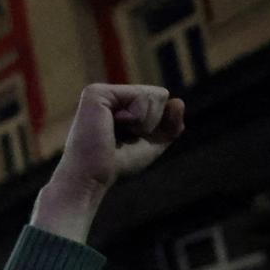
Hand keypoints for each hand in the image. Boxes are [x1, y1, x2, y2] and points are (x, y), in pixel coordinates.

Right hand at [34, 84, 184, 242]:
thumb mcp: (152, 143)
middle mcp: (108, 95)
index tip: (129, 140)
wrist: (92, 178)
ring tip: (116, 134)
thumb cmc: (116, 164)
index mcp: (118, 104)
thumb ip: (170, 124)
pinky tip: (112, 127)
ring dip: (145, 123)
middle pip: (160, 95)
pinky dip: (137, 118)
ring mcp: (100, 91)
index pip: (159, 100)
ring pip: (155, 94)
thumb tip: (177, 101)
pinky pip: (141, 96)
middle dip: (152, 122)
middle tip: (123, 138)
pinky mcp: (96, 92)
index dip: (157, 124)